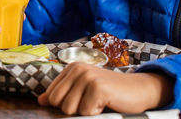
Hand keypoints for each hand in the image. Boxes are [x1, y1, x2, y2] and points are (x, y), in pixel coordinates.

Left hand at [37, 64, 173, 115]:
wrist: (139, 90)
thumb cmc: (111, 93)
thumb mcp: (83, 90)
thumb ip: (62, 93)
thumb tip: (41, 100)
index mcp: (72, 68)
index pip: (52, 95)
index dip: (64, 105)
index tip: (82, 101)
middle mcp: (78, 69)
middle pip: (58, 103)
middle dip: (73, 110)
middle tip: (91, 103)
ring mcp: (88, 77)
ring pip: (70, 109)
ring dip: (86, 112)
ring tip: (99, 102)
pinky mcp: (98, 88)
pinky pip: (86, 112)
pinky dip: (97, 113)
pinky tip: (107, 104)